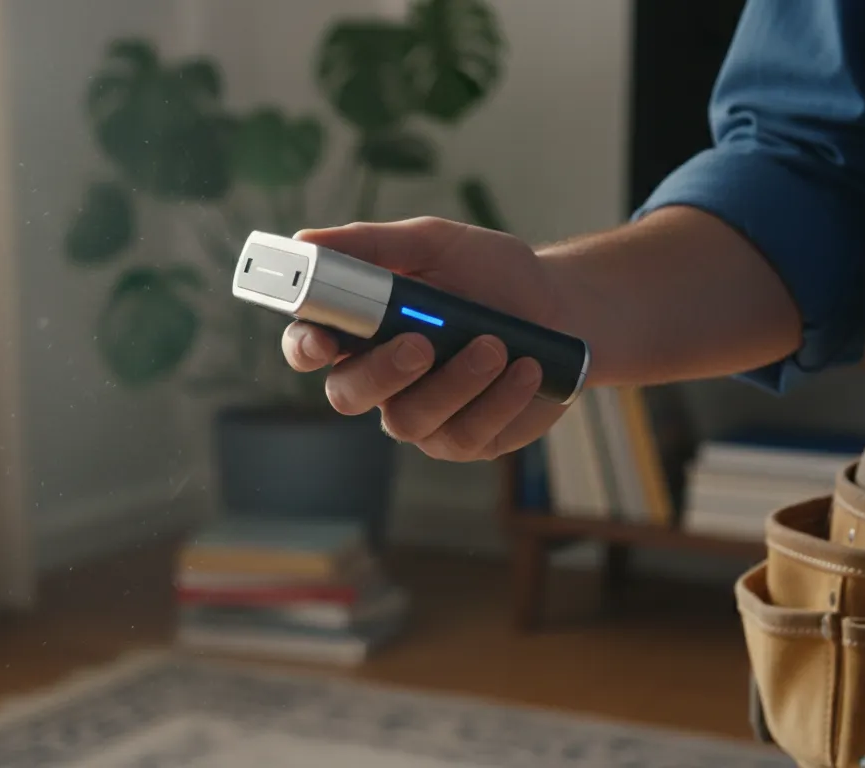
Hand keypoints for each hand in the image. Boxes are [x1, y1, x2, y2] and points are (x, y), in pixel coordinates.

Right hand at [281, 217, 579, 461]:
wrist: (561, 307)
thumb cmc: (490, 273)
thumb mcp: (436, 243)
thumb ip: (371, 245)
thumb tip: (304, 243)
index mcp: (360, 328)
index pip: (308, 347)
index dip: (305, 348)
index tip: (323, 340)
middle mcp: (381, 378)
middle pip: (347, 395)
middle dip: (382, 372)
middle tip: (422, 344)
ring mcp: (421, 414)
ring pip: (408, 420)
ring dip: (454, 382)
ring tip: (495, 345)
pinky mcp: (465, 440)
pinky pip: (464, 435)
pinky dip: (497, 400)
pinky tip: (525, 369)